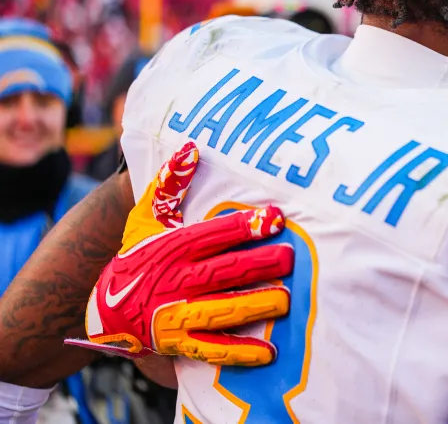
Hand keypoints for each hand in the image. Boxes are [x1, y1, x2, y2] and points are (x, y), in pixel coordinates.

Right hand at [65, 141, 293, 366]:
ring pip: (220, 311)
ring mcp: (176, 315)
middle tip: (292, 257)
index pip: (212, 235)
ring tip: (286, 299)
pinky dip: (240, 353)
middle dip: (258, 265)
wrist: (104, 309)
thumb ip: (169, 185)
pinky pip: (212, 350)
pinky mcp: (180, 343)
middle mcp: (174, 281)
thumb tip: (190, 147)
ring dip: (254, 306)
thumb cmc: (138, 255)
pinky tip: (269, 352)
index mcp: (171, 248)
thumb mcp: (146, 218)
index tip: (276, 217)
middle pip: (222, 272)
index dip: (244, 226)